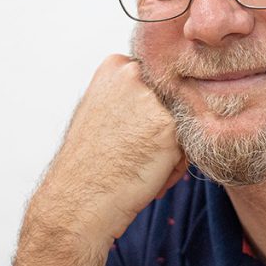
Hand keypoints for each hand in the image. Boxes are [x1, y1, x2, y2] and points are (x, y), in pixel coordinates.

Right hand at [30, 54, 187, 249]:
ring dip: (170, 149)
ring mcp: (152, 99)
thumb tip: (171, 97)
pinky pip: (187, 147)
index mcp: (115, 65)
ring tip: (136, 165)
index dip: (146, 113)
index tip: (124, 133)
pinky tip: (146, 176)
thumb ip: (132, 95)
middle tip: (129, 151)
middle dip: (161, 128)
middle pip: (172, 100)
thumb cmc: (90, 163)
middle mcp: (134, 74)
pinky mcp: (170, 127)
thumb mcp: (102, 110)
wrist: (78, 201)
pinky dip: (173, 167)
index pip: (157, 83)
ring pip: (181, 124)